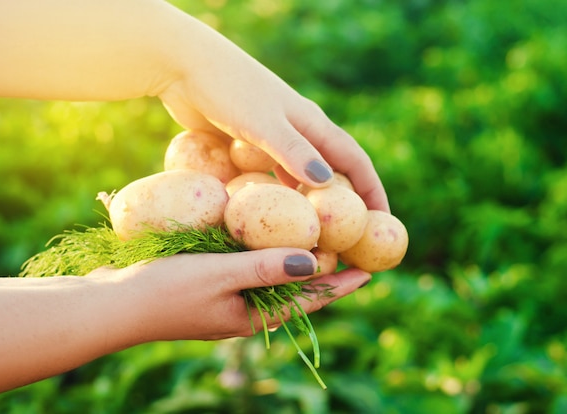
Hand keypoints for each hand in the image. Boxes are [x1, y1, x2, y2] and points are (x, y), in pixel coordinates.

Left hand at [0, 0, 388, 212]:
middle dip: (344, 206)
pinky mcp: (246, 146)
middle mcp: (297, 133)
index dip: (372, 191)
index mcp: (311, 124)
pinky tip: (269, 220)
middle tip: (349, 241)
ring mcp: (271, 140)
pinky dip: (274, 199)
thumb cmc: (226, 87)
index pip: (354, 161)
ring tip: (312, 239)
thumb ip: (292, 151)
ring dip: (307, 207)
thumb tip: (327, 181)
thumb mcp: (261, 121)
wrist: (183, 65)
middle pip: (331, 174)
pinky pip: (267, 179)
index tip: (383, 223)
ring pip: (298, 180)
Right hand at [91, 248, 371, 341]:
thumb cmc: (164, 291)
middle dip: (321, 271)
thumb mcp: (220, 276)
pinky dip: (261, 251)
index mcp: (251, 316)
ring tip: (314, 237)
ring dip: (292, 259)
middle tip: (347, 248)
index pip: (307, 300)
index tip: (368, 270)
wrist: (110, 305)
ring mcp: (223, 299)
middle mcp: (241, 310)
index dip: (339, 285)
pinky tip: (261, 232)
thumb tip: (314, 262)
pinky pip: (244, 267)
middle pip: (292, 289)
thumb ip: (266, 268)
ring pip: (269, 277)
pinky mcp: (205, 285)